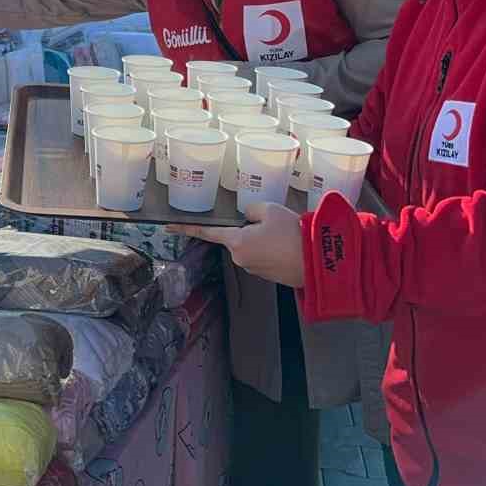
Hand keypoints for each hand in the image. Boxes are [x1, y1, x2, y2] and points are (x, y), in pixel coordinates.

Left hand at [171, 202, 305, 285]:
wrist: (317, 261)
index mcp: (237, 242)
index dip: (186, 228)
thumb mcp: (270, 210)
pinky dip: (273, 249)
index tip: (168, 227)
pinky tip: (288, 246)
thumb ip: (251, 211)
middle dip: (251, 229)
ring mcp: (253, 269)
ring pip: (252, 246)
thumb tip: (246, 217)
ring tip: (286, 235)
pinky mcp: (266, 275)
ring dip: (264, 239)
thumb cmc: (293, 234)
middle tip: (274, 225)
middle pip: (238, 237)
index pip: (207, 233)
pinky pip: (264, 256)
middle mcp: (240, 258)